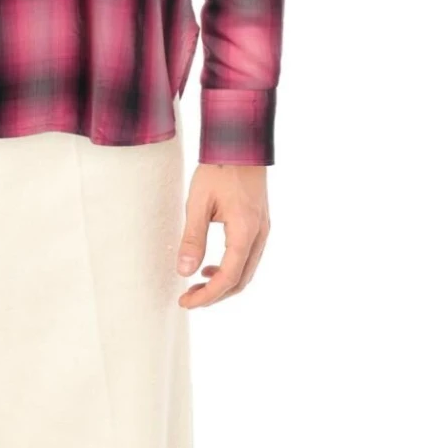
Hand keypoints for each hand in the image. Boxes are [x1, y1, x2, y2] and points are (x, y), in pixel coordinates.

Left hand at [176, 163, 270, 307]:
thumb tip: (184, 272)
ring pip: (246, 272)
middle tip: (189, 299)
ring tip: (196, 286)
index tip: (185, 302)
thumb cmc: (218, 170)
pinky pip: (248, 259)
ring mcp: (263, 231)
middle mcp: (259, 235)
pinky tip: (210, 267)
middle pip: (240, 281)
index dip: (207, 296)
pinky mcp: (260, 226)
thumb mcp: (198, 203)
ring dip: (223, 284)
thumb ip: (192, 239)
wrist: (241, 145)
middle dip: (215, 295)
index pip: (228, 278)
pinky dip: (230, 270)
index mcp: (245, 231)